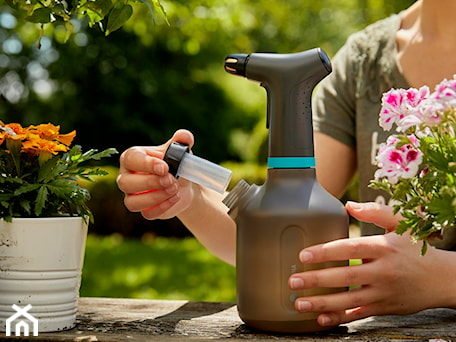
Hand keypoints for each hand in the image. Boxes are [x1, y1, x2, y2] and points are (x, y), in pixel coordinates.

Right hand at [117, 129, 197, 219]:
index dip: (146, 164)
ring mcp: (132, 195)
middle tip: (171, 180)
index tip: (165, 167)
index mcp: (132, 158)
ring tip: (174, 189)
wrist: (184, 183)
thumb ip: (182, 140)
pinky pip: (146, 213)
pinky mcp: (143, 210)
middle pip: (126, 183)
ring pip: (132, 202)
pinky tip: (175, 198)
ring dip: (155, 197)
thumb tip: (184, 136)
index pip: (130, 159)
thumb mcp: (180, 150)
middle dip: (151, 182)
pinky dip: (162, 207)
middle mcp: (126, 177)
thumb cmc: (176, 163)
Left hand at [288, 201, 455, 326]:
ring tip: (299, 303)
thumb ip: (375, 211)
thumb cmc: (416, 247)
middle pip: (345, 277)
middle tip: (293, 281)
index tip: (303, 255)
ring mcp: (384, 292)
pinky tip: (321, 319)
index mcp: (384, 247)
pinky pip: (359, 315)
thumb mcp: (401, 224)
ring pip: (349, 300)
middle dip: (317, 280)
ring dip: (322, 303)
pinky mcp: (385, 308)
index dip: (325, 252)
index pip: (350, 248)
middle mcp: (383, 271)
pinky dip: (340, 318)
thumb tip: (348, 204)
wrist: (443, 278)